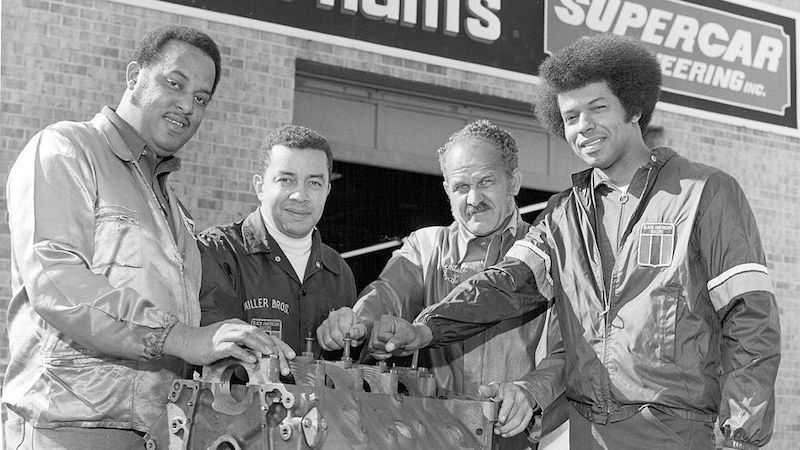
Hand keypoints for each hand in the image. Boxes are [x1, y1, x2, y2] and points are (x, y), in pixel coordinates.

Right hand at [163, 320, 295, 374]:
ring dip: (260, 345)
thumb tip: (261, 357)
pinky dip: (243, 353)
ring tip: (271, 354)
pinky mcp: (216, 345)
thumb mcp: (229, 342)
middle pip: (258, 333)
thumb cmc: (207, 344)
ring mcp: (224, 335)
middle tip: (283, 359)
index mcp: (239, 326)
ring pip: (247, 336)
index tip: (290, 355)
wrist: (186, 341)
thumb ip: (244, 347)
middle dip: (273, 347)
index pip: (264, 333)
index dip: (279, 344)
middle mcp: (234, 327)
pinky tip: (251, 360)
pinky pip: (232, 348)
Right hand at [316, 307, 368, 350]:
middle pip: (334, 334)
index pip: (343, 326)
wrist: (351, 329)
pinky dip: (330, 347)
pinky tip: (336, 344)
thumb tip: (352, 334)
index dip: (348, 337)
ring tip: (342, 343)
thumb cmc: (356, 328)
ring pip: (328, 340)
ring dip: (337, 346)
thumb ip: (359, 331)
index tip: (352, 342)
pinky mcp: (320, 330)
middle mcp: (333, 315)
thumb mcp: (362, 330)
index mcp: (344, 312)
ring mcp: (325, 323)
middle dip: (342, 343)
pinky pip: (323, 344)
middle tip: (348, 344)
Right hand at [367, 314, 431, 359]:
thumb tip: (388, 347)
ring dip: (383, 352)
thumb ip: (398, 341)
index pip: (381, 335)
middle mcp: (378, 325)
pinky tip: (388, 353)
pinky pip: (371, 352)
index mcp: (386, 320)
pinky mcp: (374, 341)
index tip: (399, 341)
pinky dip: (379, 355)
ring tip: (392, 349)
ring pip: (372, 348)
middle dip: (387, 348)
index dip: (390, 341)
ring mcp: (375, 333)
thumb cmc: (411, 335)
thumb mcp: (408, 336)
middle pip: (375, 342)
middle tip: (396, 345)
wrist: (413, 339)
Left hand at [478, 382, 534, 437]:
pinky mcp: (529, 414)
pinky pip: (522, 425)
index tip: (500, 420)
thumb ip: (488, 390)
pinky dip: (514, 432)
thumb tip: (482, 389)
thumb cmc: (507, 390)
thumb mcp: (497, 387)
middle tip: (496, 429)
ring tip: (499, 432)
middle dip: (504, 424)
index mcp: (512, 390)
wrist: (523, 391)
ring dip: (508, 429)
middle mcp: (521, 398)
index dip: (505, 411)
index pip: (510, 401)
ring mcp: (526, 406)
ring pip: (518, 421)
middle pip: (514, 414)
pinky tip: (506, 433)